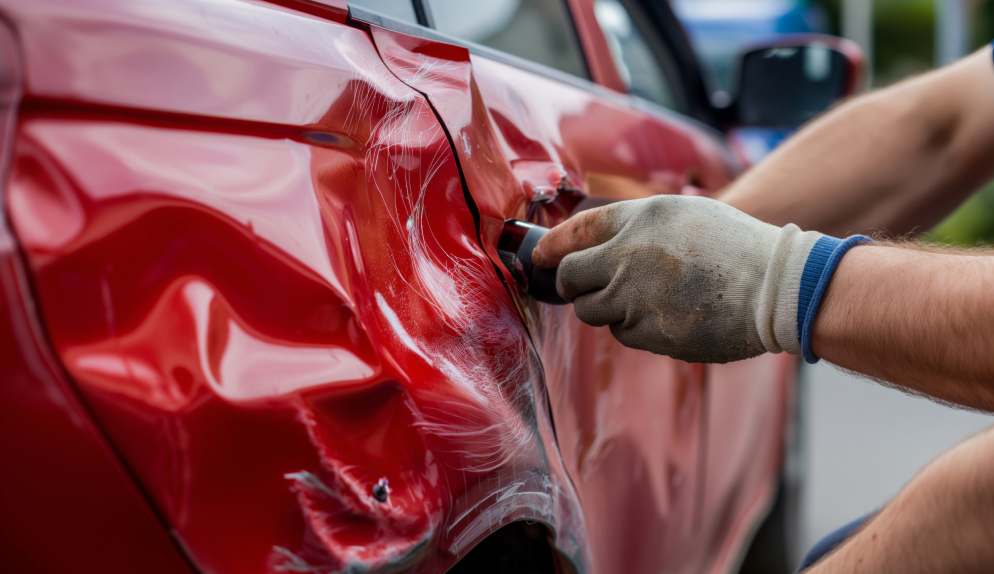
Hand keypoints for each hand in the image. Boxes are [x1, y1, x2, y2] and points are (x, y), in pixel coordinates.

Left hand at [532, 195, 825, 362]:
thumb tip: (595, 249)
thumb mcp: (685, 214)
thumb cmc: (735, 247)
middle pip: (571, 278)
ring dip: (605, 308)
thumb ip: (636, 227)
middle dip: (571, 285)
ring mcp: (634, 297)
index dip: (552, 246)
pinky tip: (663, 316)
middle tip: (582, 287)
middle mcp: (627, 256)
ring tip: (641, 300)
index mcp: (638, 219)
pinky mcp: (648, 332)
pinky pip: (622, 333)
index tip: (540, 257)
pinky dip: (633, 327)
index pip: (575, 233)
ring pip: (592, 311)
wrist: (775, 286)